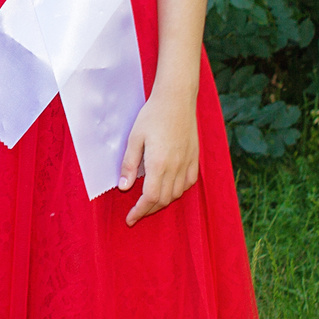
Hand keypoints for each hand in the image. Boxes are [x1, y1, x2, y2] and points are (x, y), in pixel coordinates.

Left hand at [119, 90, 199, 224]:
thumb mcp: (134, 138)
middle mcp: (175, 167)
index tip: (130, 219)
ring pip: (176, 194)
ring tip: (149, 202)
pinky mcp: (194, 158)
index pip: (150, 198)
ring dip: (162, 202)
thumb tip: (124, 186)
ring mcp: (187, 163)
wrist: (177, 99)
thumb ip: (129, 164)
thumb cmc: (153, 115)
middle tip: (136, 213)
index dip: (139, 211)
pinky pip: (188, 183)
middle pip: (163, 200)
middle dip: (148, 210)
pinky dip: (178, 191)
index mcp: (158, 164)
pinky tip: (169, 188)